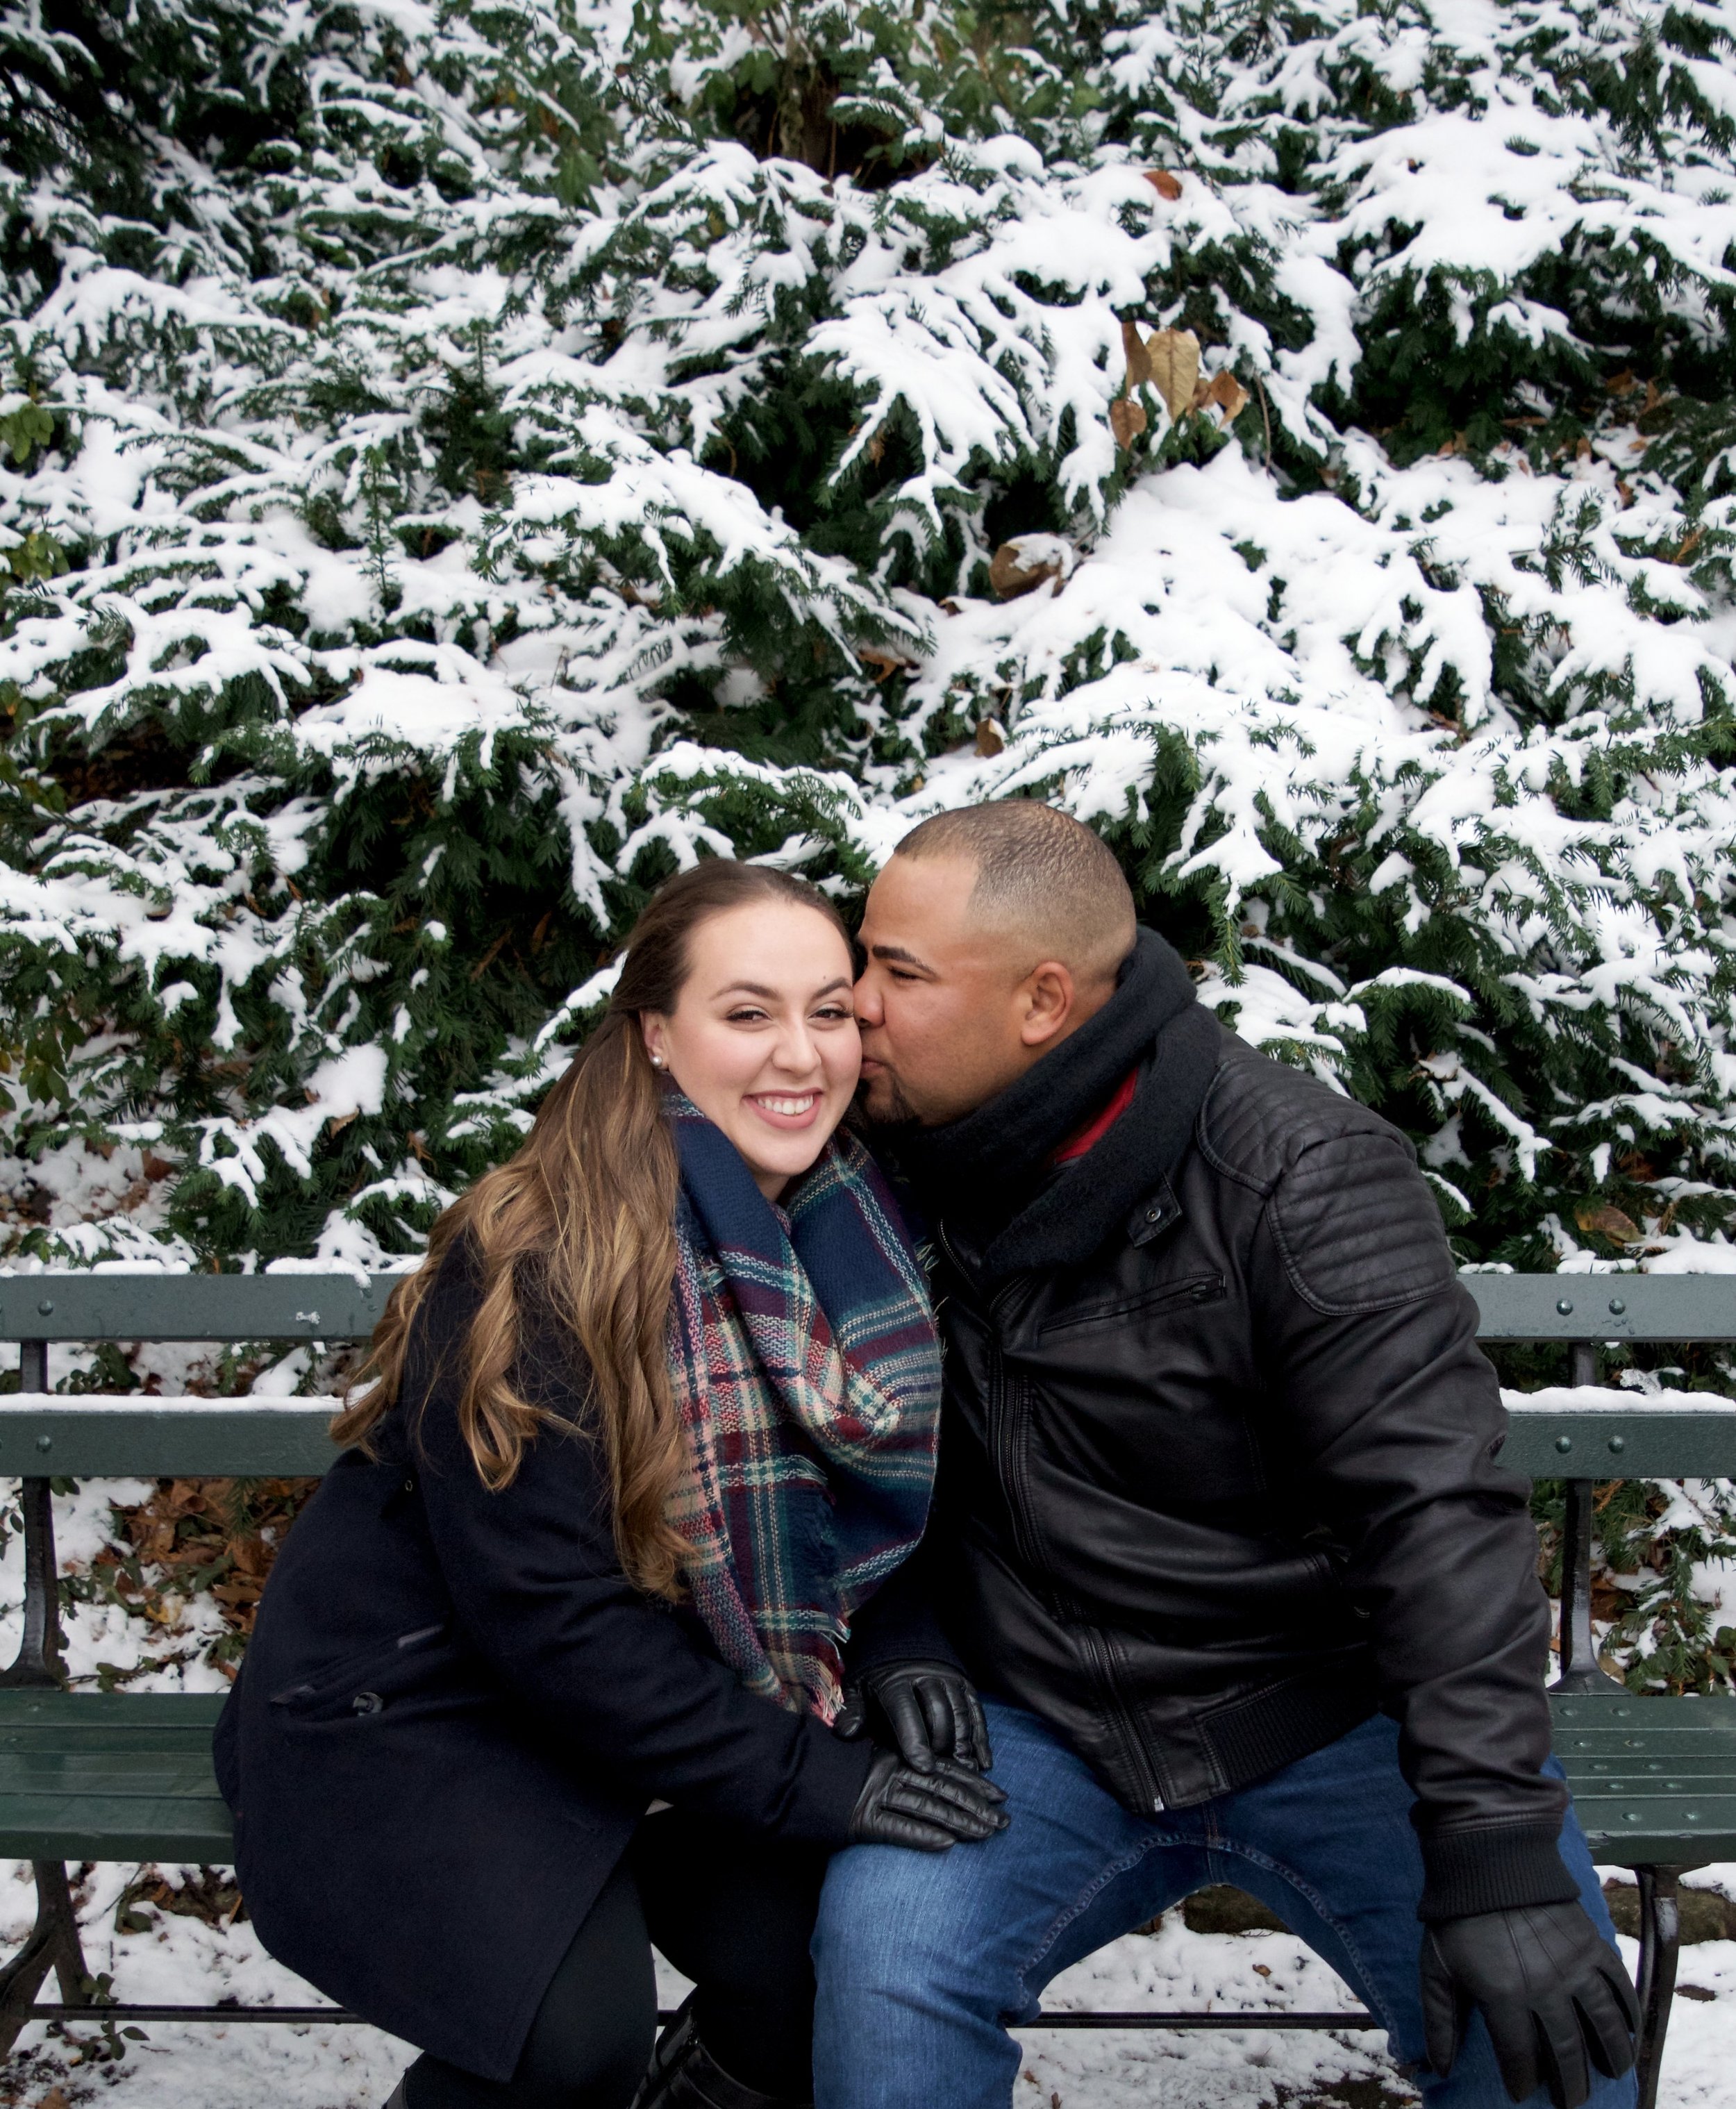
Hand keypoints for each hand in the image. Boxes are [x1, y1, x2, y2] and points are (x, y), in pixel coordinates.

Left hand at [847, 1659, 992, 1771]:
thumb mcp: (858, 1685)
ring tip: (966, 1772)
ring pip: (960, 1713)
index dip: (916, 1741)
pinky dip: (981, 1737)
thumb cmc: (877, 1672)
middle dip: (942, 1746)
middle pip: (939, 1714)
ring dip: (964, 1744)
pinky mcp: (965, 1682)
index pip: (906, 1711)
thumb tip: (847, 1734)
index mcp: (895, 1680)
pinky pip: (976, 1711)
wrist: (901, 1635)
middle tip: (944, 1774)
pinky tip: (983, 1761)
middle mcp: (926, 1677)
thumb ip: (854, 1709)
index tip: (924, 1768)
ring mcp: (949, 1678)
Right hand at [849, 1749, 1008, 1851]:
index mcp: (896, 1755)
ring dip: (962, 1823)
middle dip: (978, 1806)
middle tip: (1005, 1822)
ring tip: (987, 1835)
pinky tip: (947, 1845)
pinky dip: (924, 1836)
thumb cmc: (835, 1773)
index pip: (944, 1768)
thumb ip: (901, 1770)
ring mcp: (875, 1795)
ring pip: (929, 1807)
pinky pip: (898, 1829)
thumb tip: (938, 1779)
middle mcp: (890, 1771)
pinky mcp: (861, 1820)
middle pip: (944, 1789)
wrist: (794, 1779)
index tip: (1001, 1795)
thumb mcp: (871, 1762)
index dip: (975, 1782)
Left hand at [1420, 1901, 1637, 2108]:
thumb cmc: (1458, 1915)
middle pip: (1567, 2050)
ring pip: (1603, 2024)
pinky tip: (1632, 2029)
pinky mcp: (1591, 1944)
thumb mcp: (1437, 1966)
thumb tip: (1440, 2068)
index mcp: (1504, 1996)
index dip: (1523, 2080)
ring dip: (1612, 2055)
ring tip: (1615, 2074)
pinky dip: (1629, 2010)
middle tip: (1574, 2102)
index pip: (1520, 2057)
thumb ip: (1440, 2019)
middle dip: (1572, 2083)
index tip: (1524, 2094)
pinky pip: (1618, 1985)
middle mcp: (1545, 1988)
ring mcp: (1573, 1966)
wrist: (1488, 1858)